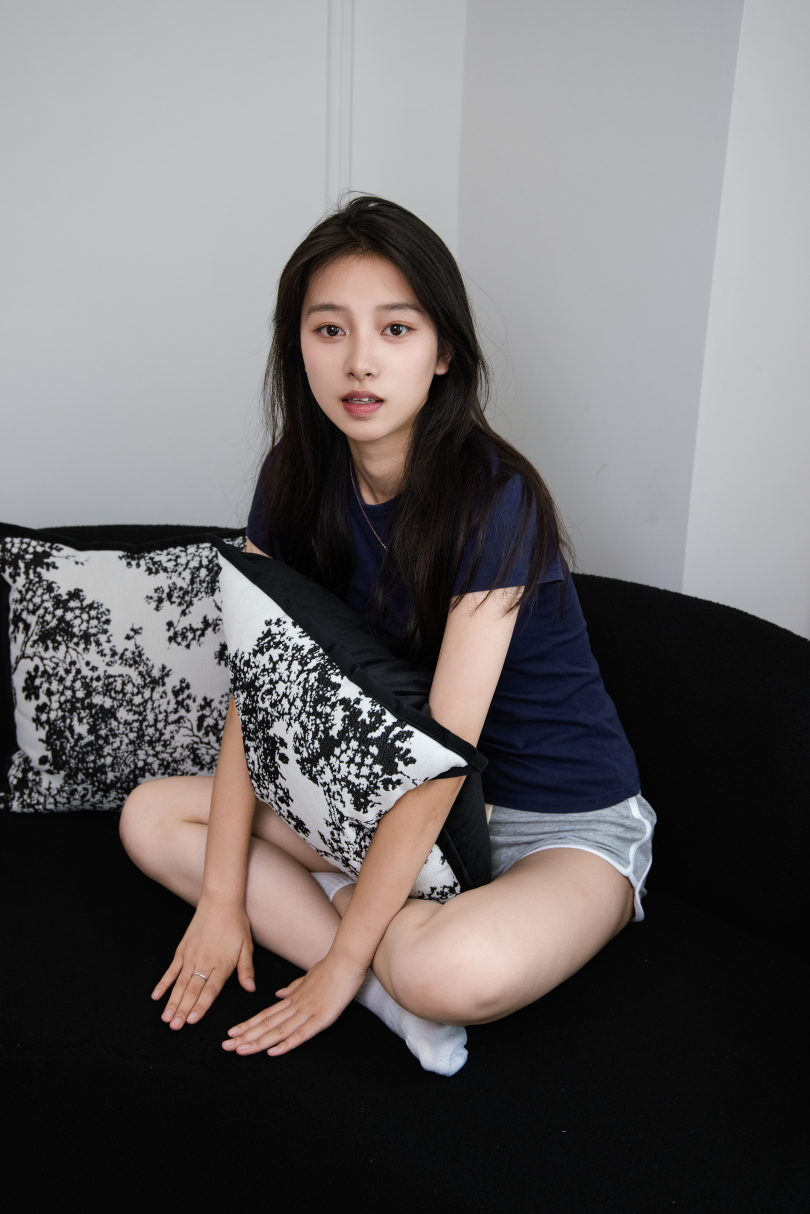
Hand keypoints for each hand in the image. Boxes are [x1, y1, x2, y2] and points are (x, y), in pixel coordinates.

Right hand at [152, 895, 254, 1029]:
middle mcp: (204, 962)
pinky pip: (171, 969)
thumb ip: (246, 970)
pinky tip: (156, 996)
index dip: (201, 1006)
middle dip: (183, 1010)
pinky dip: (163, 983)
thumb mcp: (247, 946)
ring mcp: (190, 956)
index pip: (210, 990)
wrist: (220, 901)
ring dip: (172, 1002)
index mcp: (222, 964)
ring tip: (166, 1018)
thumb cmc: (236, 924)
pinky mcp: (182, 950)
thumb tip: (251, 989)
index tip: (192, 1021)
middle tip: (175, 1027)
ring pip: (179, 983)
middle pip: (192, 990)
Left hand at [222, 951, 365, 1057]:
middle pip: (266, 1023)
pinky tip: (273, 1052)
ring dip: (258, 1041)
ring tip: (240, 1050)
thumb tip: (278, 994)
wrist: (347, 960)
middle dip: (245, 1036)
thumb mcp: (308, 977)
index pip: (265, 1014)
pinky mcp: (321, 1018)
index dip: (247, 1025)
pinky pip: (301, 1034)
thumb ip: (293, 988)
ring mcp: (307, 1011)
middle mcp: (295, 1005)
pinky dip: (286, 1044)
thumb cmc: (331, 968)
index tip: (231, 1033)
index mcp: (292, 997)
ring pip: (278, 1030)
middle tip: (225, 1046)